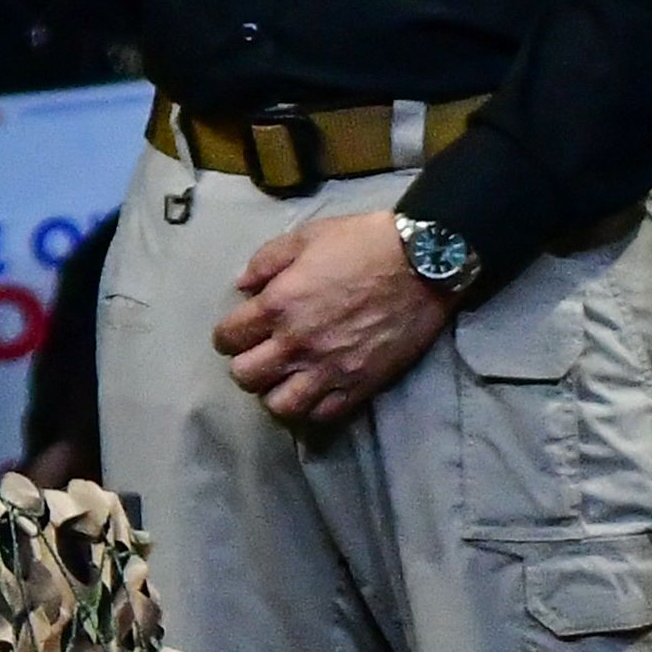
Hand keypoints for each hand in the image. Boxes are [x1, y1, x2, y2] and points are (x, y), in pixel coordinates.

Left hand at [213, 209, 455, 423]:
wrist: (424, 262)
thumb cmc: (363, 243)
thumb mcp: (306, 237)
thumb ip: (265, 261)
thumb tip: (242, 287)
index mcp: (277, 306)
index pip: (227, 338)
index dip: (229, 335)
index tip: (240, 332)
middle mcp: (297, 343)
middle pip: (245, 377)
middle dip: (246, 365)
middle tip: (262, 354)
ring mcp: (330, 369)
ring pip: (280, 406)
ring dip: (275, 392)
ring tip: (285, 378)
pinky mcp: (361, 384)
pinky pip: (323, 414)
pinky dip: (313, 407)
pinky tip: (315, 389)